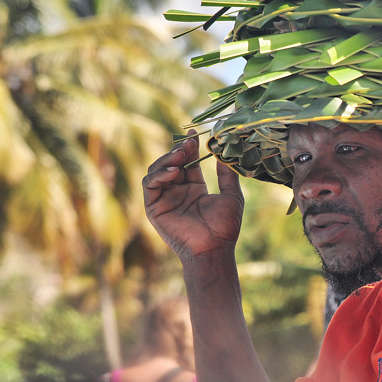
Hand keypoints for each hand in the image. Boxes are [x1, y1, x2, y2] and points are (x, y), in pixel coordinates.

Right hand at [143, 130, 243, 262]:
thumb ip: (227, 175)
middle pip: (171, 163)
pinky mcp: (154, 208)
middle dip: (178, 149)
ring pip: (157, 170)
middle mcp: (177, 192)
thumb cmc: (225, 227)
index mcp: (194, 189)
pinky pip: (150, 185)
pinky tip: (174, 171)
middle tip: (188, 142)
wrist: (214, 248)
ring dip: (167, 159)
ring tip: (180, 154)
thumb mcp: (232, 196)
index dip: (189, 147)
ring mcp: (164, 199)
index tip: (194, 133)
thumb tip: (224, 153)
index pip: (188, 162)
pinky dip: (159, 174)